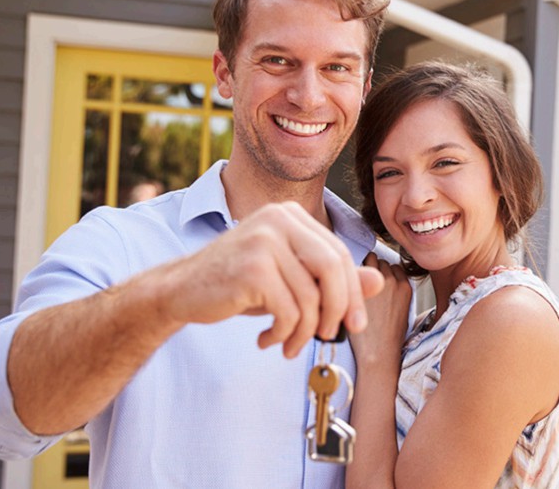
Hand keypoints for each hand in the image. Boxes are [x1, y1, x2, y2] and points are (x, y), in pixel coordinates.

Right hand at [147, 201, 383, 357]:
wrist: (179, 291)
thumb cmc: (239, 285)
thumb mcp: (290, 279)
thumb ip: (332, 279)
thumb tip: (378, 282)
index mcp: (291, 215)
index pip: (339, 254)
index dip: (353, 292)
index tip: (354, 324)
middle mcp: (278, 219)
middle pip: (333, 270)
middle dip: (338, 310)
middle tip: (330, 336)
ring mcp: (264, 240)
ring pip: (311, 296)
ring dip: (305, 331)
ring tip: (289, 345)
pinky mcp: (252, 268)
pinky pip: (290, 311)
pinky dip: (285, 334)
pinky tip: (267, 341)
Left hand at [350, 252, 410, 368]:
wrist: (378, 351)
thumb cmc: (387, 336)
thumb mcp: (402, 312)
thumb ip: (396, 293)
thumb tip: (384, 283)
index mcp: (406, 287)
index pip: (394, 267)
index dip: (384, 273)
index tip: (375, 283)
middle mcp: (394, 280)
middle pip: (381, 261)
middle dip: (372, 268)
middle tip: (362, 284)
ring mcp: (378, 282)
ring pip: (370, 259)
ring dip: (362, 268)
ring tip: (354, 283)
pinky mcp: (362, 285)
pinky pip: (357, 267)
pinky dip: (352, 272)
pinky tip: (348, 285)